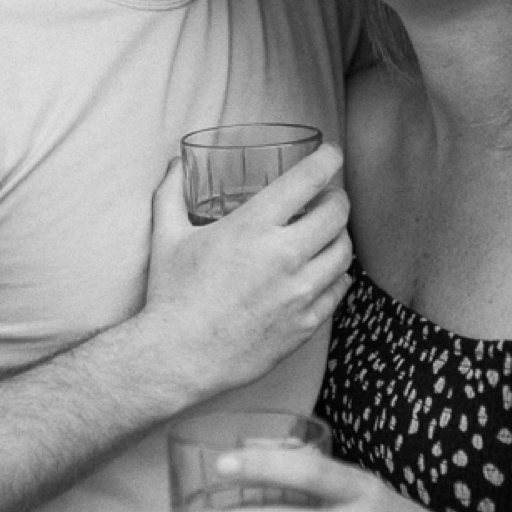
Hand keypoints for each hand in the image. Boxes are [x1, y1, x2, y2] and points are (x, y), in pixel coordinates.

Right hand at [140, 145, 350, 396]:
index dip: (328, 160)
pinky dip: (337, 275)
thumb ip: (170, 194)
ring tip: (327, 234)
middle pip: (337, 214)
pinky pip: (339, 291)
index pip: (308, 179)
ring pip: (344, 252)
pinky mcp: (305, 324)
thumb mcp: (167, 237)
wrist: (179, 356)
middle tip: (328, 197)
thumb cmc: (172, 294)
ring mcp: (299, 292)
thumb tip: (173, 165)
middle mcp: (284, 255)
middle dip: (337, 198)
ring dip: (340, 236)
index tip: (331, 155)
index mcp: (253, 226)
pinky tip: (325, 272)